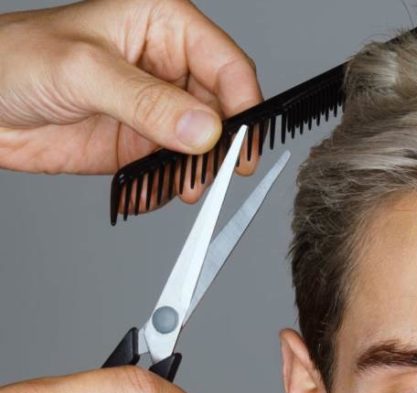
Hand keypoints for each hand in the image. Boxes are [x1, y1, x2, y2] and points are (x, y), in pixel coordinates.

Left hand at [0, 0, 260, 200]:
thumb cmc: (13, 58)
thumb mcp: (84, 71)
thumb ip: (148, 102)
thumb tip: (203, 129)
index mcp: (164, 25)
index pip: (227, 65)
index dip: (243, 104)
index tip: (242, 142)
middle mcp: (166, 65)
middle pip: (222, 110)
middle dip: (220, 146)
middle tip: (212, 173)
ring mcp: (156, 107)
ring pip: (201, 146)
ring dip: (194, 172)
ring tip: (178, 187)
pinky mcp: (139, 143)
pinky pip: (170, 170)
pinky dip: (164, 187)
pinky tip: (146, 191)